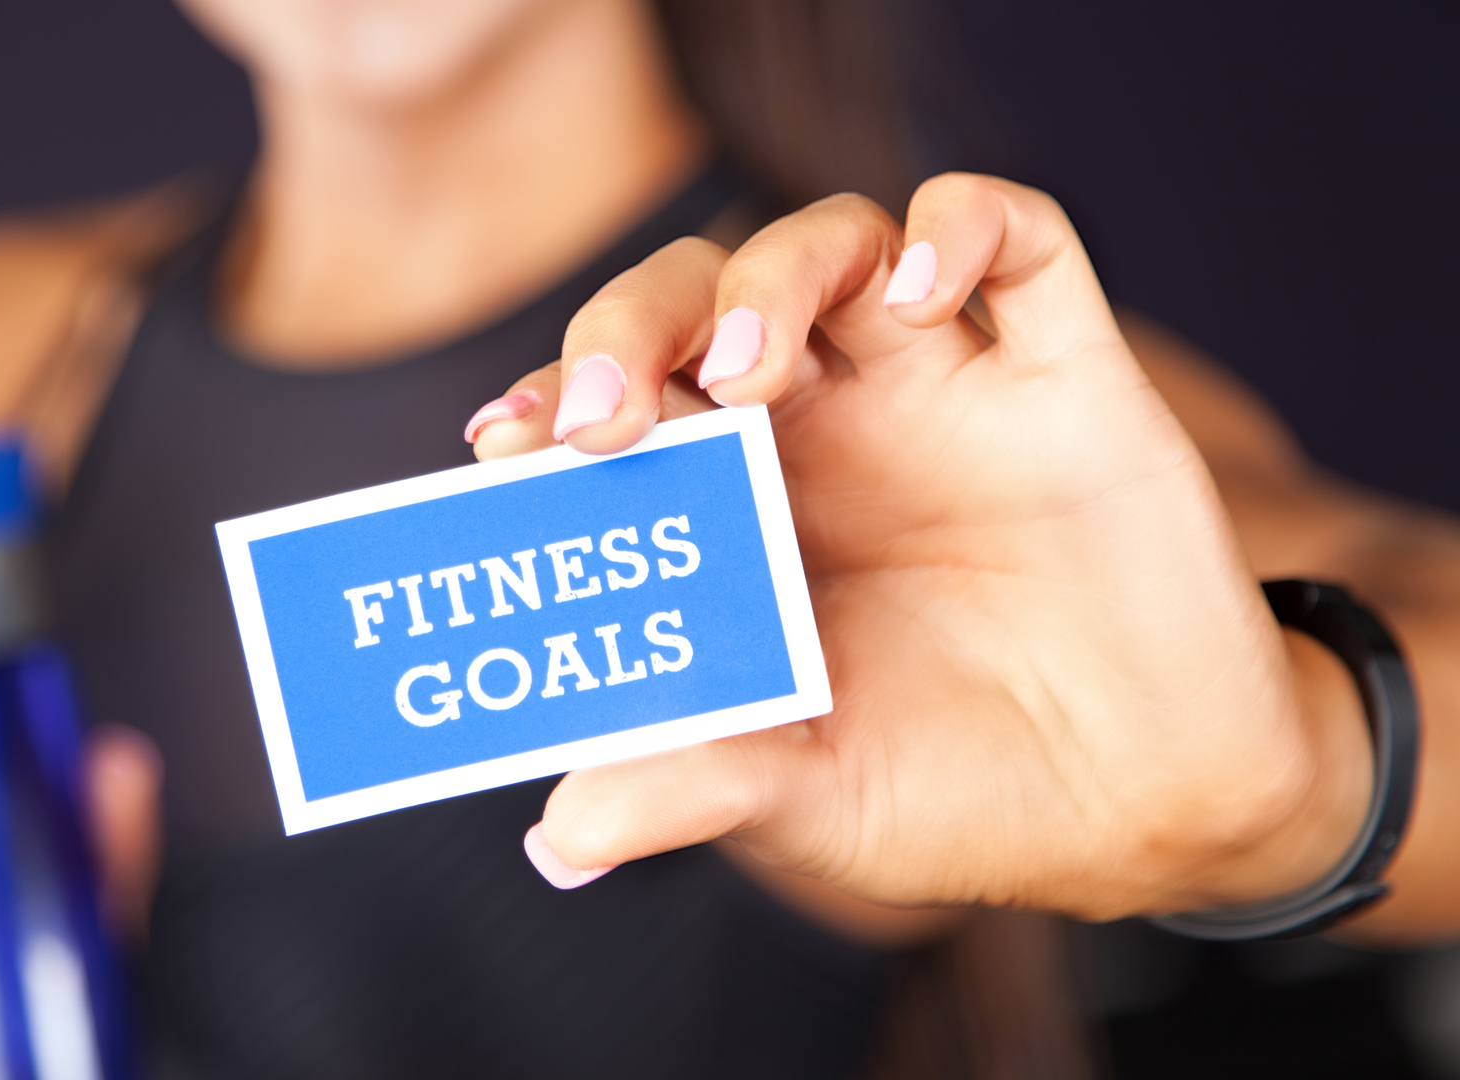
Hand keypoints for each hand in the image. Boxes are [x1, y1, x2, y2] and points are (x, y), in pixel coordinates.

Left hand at [470, 174, 1372, 920]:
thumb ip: (696, 788)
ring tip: (742, 369)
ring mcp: (943, 391)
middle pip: (698, 299)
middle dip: (630, 328)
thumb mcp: (812, 800)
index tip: (505, 444)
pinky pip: (1023, 239)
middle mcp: (825, 429)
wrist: (1148, 811)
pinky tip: (920, 289)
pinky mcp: (1069, 379)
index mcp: (739, 508)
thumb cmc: (958, 790)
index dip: (552, 402)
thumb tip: (561, 838)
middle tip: (603, 415)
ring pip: (836, 245)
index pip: (621, 403)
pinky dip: (964, 226)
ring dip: (770, 276)